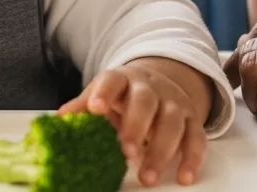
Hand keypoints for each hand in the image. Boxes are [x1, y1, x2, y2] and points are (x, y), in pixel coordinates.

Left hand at [59, 58, 212, 186]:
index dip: (104, 93)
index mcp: (123, 80)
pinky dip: (192, 158)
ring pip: (172, 123)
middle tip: (125, 152)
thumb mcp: (103, 94)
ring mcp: (174, 103)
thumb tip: (59, 120)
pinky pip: (197, 138)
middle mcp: (151, 88)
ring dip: (161, 151)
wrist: (162, 81)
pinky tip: (183, 176)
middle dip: (135, 127)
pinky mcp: (192, 120)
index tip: (95, 108)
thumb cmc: (124, 95)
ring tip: (147, 176)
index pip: (112, 81)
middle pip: (145, 103)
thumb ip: (83, 106)